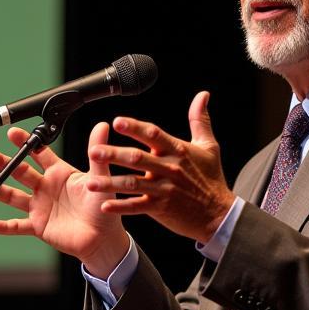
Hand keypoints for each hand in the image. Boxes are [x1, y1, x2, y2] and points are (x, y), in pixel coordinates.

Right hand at [0, 123, 129, 277]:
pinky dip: (5, 227)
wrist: (103, 238)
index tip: (12, 133)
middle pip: (19, 171)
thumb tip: (103, 126)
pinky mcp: (38, 226)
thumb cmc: (103, 207)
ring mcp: (39, 206)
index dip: (25, 143)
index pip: (38, 154)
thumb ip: (97, 152)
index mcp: (59, 173)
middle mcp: (45, 187)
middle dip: (3, 163)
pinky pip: (18, 226)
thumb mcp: (100, 178)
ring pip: (13, 196)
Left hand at [86, 91, 235, 242]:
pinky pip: (137, 206)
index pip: (153, 135)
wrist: (218, 214)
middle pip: (137, 159)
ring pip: (133, 184)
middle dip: (114, 155)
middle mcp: (169, 168)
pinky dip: (120, 206)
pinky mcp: (161, 208)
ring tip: (89, 182)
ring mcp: (164, 189)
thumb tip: (203, 95)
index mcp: (178, 151)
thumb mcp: (209, 146)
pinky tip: (103, 205)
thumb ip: (200, 120)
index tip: (117, 122)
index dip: (135, 128)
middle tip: (93, 152)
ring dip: (110, 183)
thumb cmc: (212, 179)